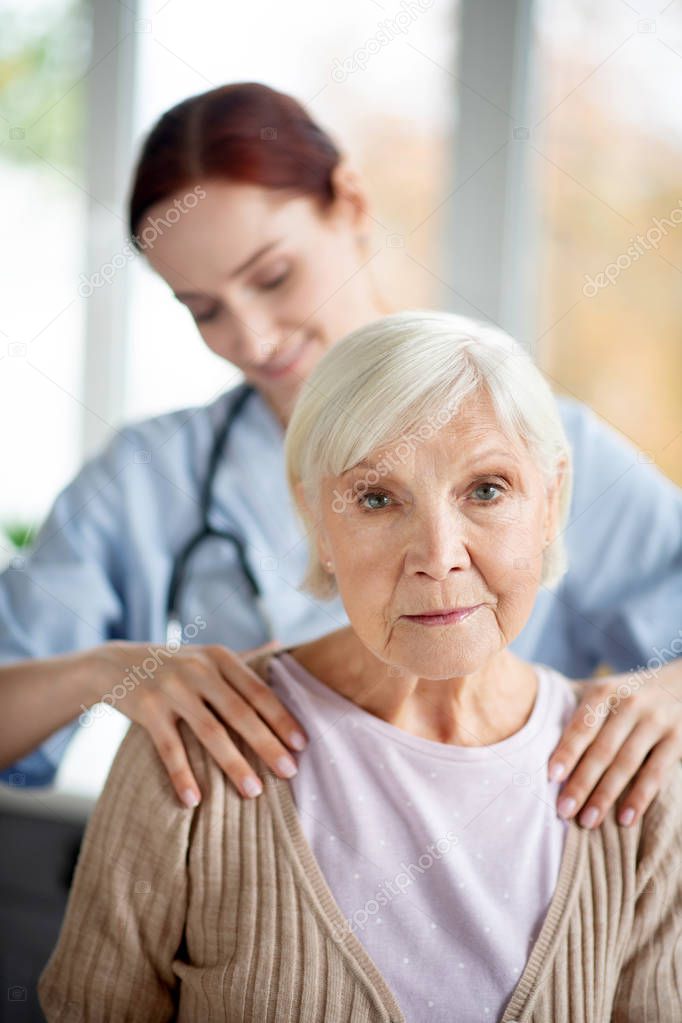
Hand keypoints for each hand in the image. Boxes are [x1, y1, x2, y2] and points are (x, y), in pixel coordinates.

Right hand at [88, 639, 307, 807]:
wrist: (113, 664)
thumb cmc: (172, 666)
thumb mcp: (206, 655)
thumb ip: (242, 657)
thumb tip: (279, 647)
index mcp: (219, 658)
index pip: (257, 691)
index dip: (281, 717)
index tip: (302, 744)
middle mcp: (198, 669)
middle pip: (240, 712)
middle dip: (267, 744)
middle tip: (289, 772)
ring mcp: (171, 688)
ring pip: (209, 732)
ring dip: (234, 764)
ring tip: (253, 792)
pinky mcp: (146, 709)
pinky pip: (169, 748)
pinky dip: (182, 775)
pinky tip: (195, 801)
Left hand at [547, 660, 681, 828]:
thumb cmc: (629, 693)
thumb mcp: (603, 688)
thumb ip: (572, 701)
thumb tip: (521, 710)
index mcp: (604, 691)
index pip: (582, 725)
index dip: (567, 751)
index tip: (551, 776)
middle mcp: (630, 704)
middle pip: (602, 749)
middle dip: (581, 783)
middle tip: (563, 811)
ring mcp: (656, 722)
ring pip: (626, 764)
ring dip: (606, 796)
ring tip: (587, 821)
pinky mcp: (678, 739)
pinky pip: (656, 773)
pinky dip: (640, 799)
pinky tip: (624, 820)